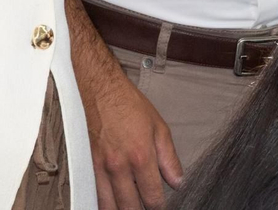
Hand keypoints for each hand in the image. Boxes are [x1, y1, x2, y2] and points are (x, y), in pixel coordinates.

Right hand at [83, 65, 181, 209]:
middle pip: (129, 205)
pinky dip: (104, 203)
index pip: (152, 194)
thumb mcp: (160, 128)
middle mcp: (119, 166)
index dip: (159, 206)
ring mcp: (100, 168)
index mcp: (140, 156)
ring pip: (109, 205)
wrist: (101, 93)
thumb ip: (169, 159)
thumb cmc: (130, 107)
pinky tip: (112, 205)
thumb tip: (178, 181)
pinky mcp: (87, 167)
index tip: (163, 208)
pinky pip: (94, 194)